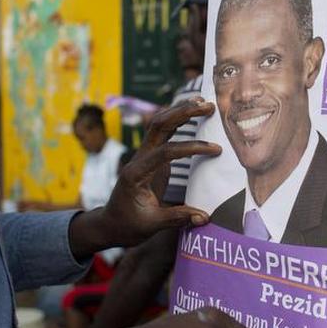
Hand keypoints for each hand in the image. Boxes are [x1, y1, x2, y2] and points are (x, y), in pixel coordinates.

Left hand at [70, 98, 219, 252]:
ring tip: (204, 102)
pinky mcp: (151, 157)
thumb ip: (177, 218)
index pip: (165, 152)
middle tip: (209, 106)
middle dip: (183, 112)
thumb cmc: (128, 225)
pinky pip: (163, 133)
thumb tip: (205, 217)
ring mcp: (144, 155)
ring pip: (160, 124)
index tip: (215, 149)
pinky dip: (178, 120)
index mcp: (137, 173)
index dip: (191, 148)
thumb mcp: (152, 225)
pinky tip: (193, 112)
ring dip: (180, 110)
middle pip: (159, 125)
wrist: (111, 223)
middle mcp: (139, 158)